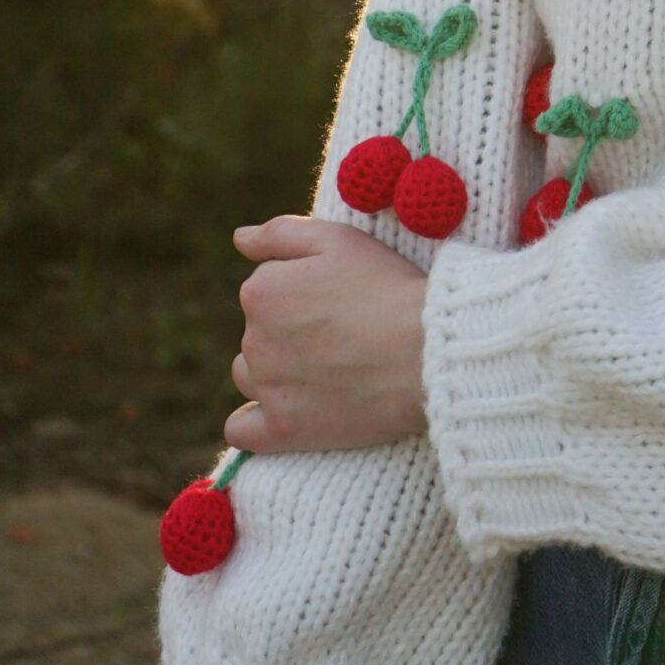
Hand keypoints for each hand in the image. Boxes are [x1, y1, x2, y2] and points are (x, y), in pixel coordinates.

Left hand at [222, 215, 429, 454]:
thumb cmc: (387, 287)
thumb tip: (240, 238)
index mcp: (261, 291)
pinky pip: (242, 431)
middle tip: (340, 332)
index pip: (265, 288)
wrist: (425, 351)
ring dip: (274, 372)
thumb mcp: (338, 239)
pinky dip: (253, 424)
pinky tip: (279, 414)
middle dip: (287, 330)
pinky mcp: (282, 431)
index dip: (302, 290)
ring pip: (250, 376)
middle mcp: (253, 340)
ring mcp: (266, 389)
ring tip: (325, 369)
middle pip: (257, 332)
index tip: (337, 298)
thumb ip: (280, 233)